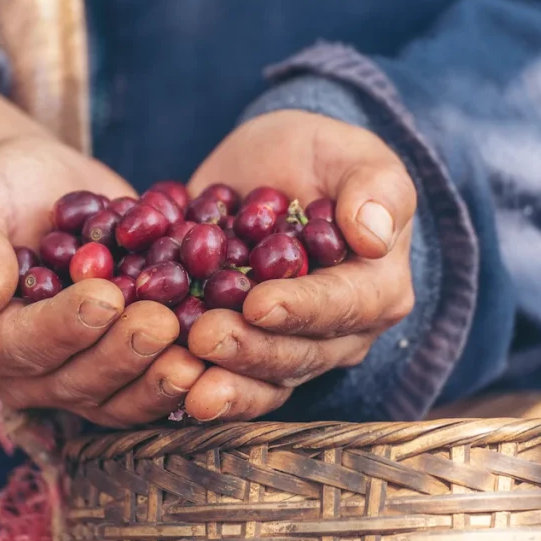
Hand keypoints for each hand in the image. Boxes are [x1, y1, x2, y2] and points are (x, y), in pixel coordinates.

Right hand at [0, 67, 203, 426]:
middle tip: (163, 323)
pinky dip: (183, 378)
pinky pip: (148, 386)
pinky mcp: (118, 367)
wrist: (32, 191)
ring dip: (158, 381)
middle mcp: (25, 374)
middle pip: (75, 381)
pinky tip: (218, 358)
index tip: (106, 297)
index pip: (22, 344)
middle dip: (122, 355)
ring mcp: (75, 377)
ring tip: (198, 354)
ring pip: (117, 398)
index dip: (65, 326)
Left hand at [184, 110, 416, 421]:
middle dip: (251, 349)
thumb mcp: (351, 153)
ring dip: (224, 384)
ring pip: (263, 381)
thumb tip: (373, 236)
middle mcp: (342, 333)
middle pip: (299, 353)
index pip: (344, 305)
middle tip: (204, 337)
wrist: (266, 170)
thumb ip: (373, 188)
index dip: (301, 309)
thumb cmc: (320, 157)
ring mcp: (292, 350)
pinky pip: (227, 380)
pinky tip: (164, 387)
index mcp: (377, 287)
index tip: (258, 304)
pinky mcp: (248, 353)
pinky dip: (195, 385)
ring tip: (184, 380)